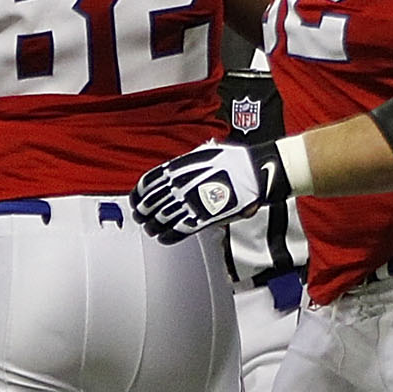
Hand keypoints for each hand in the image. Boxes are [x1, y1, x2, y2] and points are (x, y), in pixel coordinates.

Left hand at [131, 140, 287, 243]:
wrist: (255, 172)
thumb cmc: (234, 161)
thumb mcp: (203, 153)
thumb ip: (184, 164)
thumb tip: (173, 170)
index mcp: (177, 170)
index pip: (146, 185)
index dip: (138, 196)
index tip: (136, 200)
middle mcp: (179, 188)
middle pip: (149, 205)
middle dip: (142, 213)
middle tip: (141, 217)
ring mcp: (190, 204)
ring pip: (160, 221)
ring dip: (152, 226)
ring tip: (151, 229)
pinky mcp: (203, 219)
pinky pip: (178, 232)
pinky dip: (167, 237)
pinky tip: (164, 238)